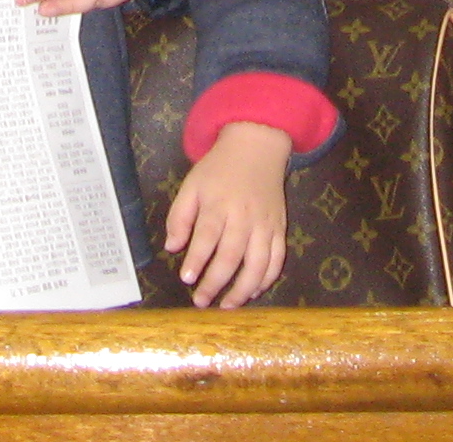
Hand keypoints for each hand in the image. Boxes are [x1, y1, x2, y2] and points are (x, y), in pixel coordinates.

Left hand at [163, 122, 290, 308]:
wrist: (256, 147)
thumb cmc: (218, 169)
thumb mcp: (192, 184)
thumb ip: (179, 216)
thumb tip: (172, 247)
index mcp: (219, 204)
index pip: (207, 237)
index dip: (197, 260)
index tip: (186, 279)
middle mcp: (244, 217)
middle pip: (231, 256)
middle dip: (215, 282)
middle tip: (200, 301)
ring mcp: (265, 224)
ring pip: (258, 264)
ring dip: (243, 289)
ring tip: (227, 305)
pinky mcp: (280, 228)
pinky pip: (277, 259)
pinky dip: (267, 278)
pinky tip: (254, 291)